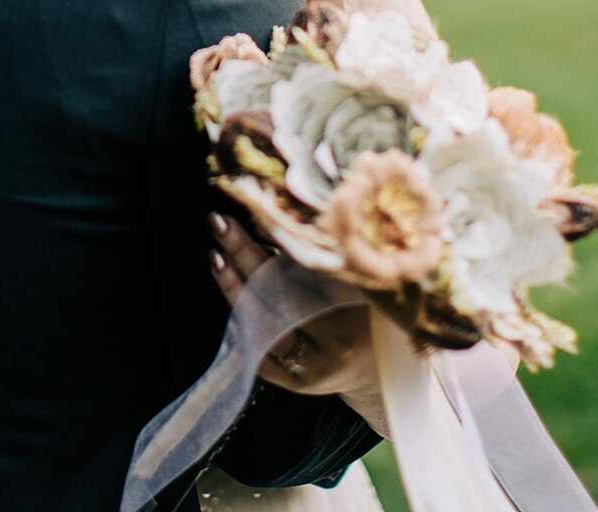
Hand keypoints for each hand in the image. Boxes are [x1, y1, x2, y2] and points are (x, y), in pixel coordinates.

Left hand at [209, 213, 380, 398]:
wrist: (380, 370)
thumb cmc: (375, 317)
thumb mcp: (362, 286)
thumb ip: (325, 260)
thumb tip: (279, 217)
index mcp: (349, 326)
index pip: (302, 281)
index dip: (276, 247)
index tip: (257, 214)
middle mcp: (324, 354)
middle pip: (273, 299)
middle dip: (244, 257)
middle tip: (221, 223)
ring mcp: (304, 373)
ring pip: (257, 325)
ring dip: (232, 287)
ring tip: (217, 254)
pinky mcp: (288, 383)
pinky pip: (255, 344)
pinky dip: (241, 313)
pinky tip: (228, 285)